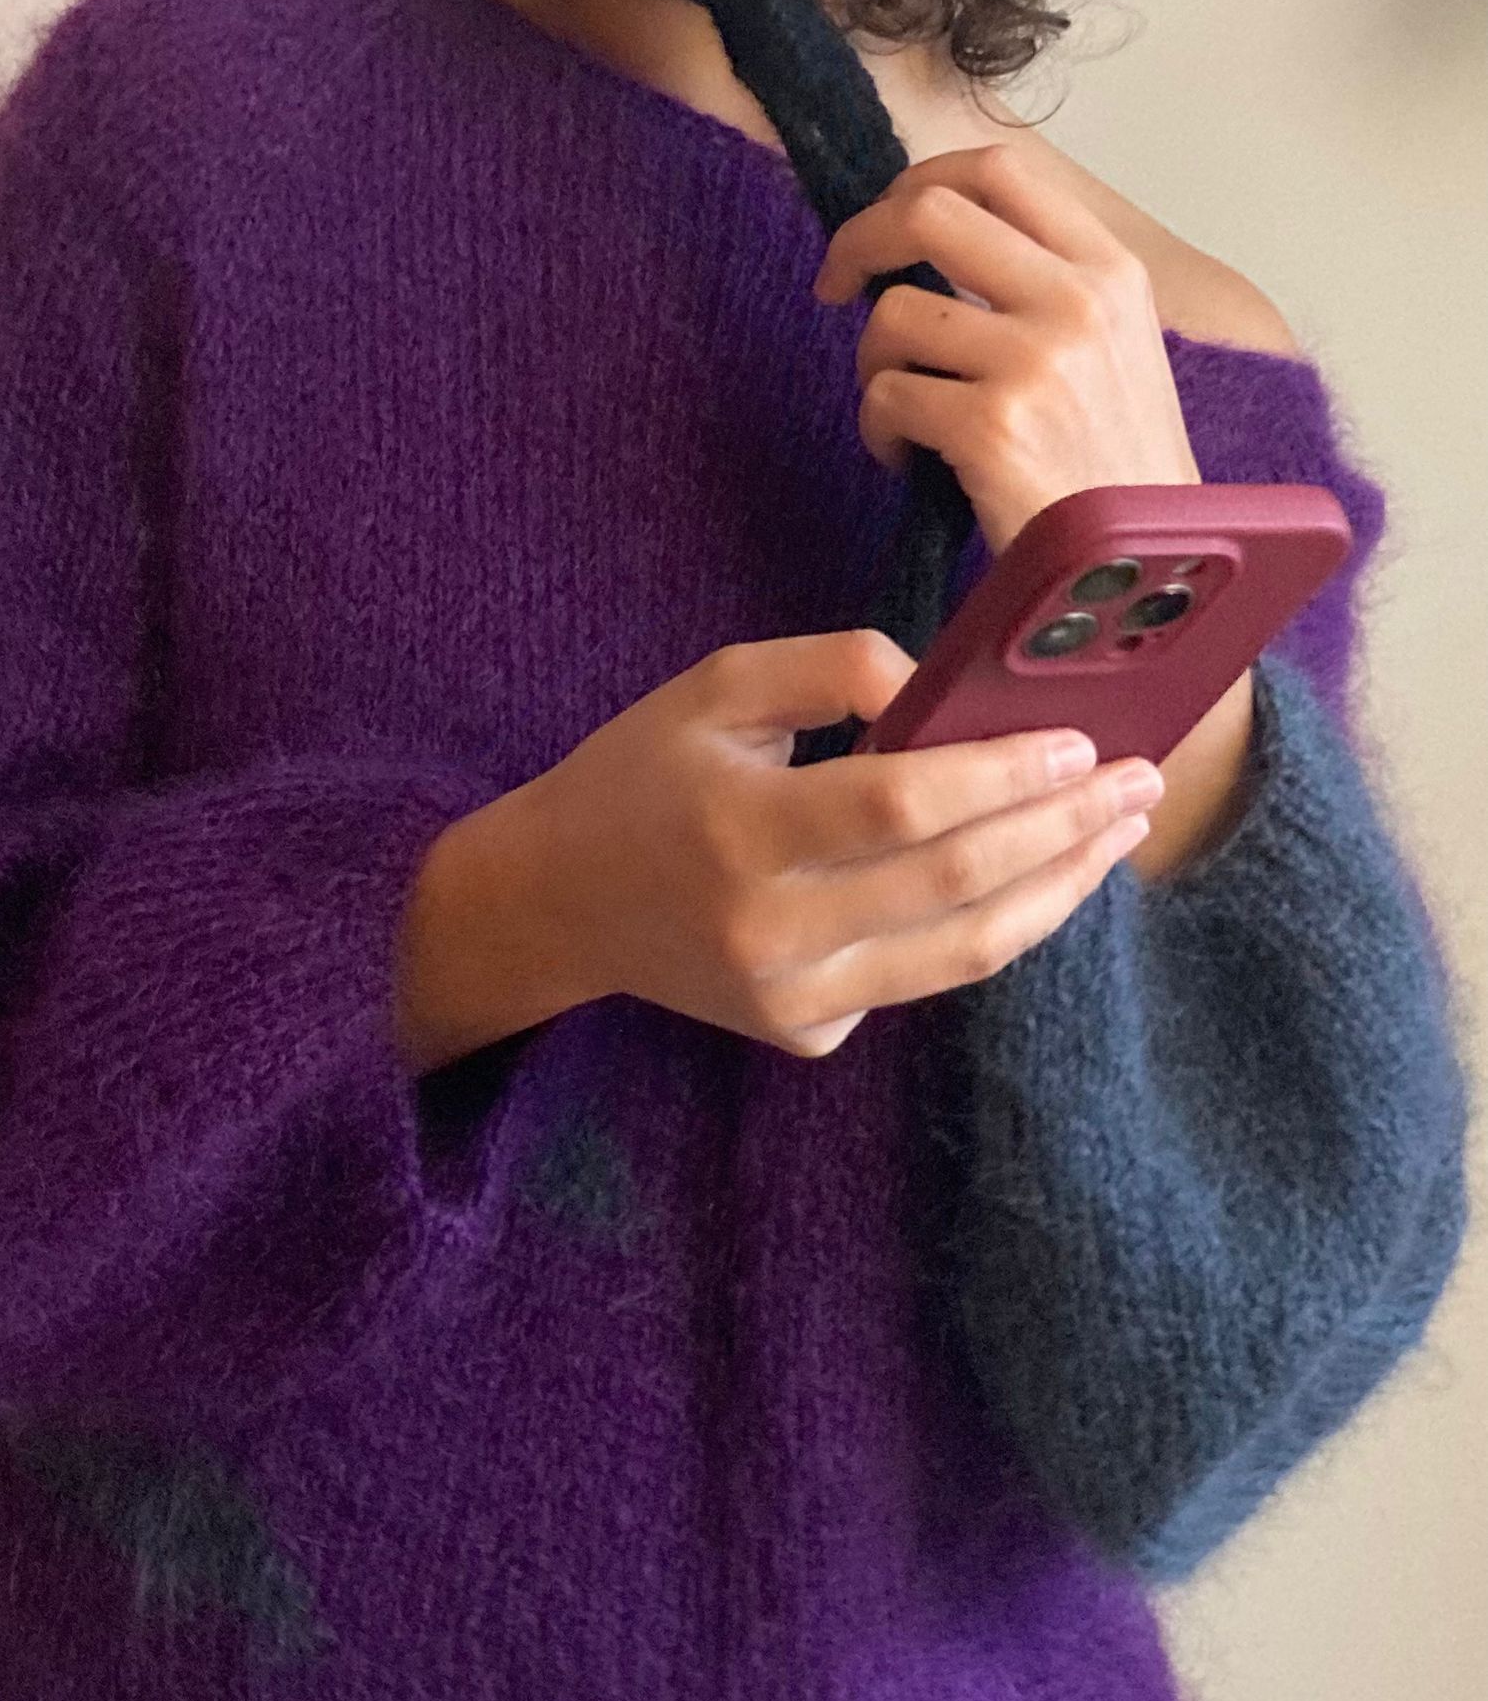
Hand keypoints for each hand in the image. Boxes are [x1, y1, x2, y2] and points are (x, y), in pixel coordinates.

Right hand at [510, 628, 1162, 1057]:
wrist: (561, 900)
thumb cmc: (642, 775)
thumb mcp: (717, 686)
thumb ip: (834, 666)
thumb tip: (946, 691)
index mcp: (739, 832)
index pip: (903, 806)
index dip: (1003, 775)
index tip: (1080, 744)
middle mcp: (768, 932)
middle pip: (956, 886)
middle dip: (1064, 831)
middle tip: (1138, 785)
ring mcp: (789, 999)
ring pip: (963, 954)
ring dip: (1058, 893)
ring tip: (1115, 838)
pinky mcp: (805, 1034)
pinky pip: (921, 980)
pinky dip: (983, 928)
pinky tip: (1025, 881)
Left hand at [811, 142, 1201, 556]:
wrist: (1147, 570)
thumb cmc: (1116, 475)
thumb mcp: (1116, 353)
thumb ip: (1045, 291)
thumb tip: (935, 247)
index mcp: (1112, 272)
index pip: (1000, 170)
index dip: (920, 181)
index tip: (887, 223)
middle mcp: (1077, 302)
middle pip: (930, 211)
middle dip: (860, 241)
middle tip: (835, 286)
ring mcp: (1034, 362)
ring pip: (893, 316)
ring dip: (872, 367)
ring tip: (903, 416)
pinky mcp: (990, 428)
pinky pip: (886, 399)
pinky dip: (879, 432)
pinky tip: (910, 462)